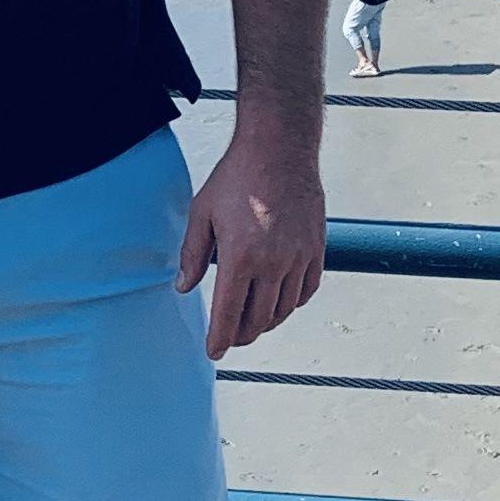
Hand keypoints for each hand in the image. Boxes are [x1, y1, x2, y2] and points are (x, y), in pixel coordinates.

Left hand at [175, 126, 326, 359]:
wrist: (280, 149)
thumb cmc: (236, 177)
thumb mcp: (202, 212)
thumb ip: (192, 254)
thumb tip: (183, 288)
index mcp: (240, 258)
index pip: (228, 314)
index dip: (219, 339)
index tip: (213, 352)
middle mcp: (272, 263)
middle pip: (258, 319)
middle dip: (242, 335)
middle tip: (230, 338)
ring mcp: (298, 258)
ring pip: (283, 309)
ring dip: (266, 323)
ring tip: (252, 324)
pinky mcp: (316, 249)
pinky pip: (306, 291)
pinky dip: (292, 304)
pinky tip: (280, 303)